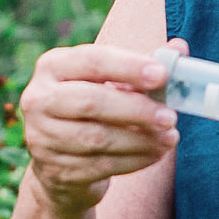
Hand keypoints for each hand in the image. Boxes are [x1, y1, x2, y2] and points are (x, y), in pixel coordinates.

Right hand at [17, 39, 178, 213]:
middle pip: (91, 101)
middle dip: (137, 109)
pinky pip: (100, 166)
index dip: (128, 67)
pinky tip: (155, 154)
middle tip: (171, 116)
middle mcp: (38, 99)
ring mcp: (42, 137)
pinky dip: (134, 161)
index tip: (162, 74)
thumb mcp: (110, 82)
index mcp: (52, 66)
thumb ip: (142, 66)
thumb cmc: (93, 110)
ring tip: (170, 138)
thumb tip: (180, 49)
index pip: (92, 61)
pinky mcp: (54, 170)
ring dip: (140, 139)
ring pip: (97, 138)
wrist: (60, 162)